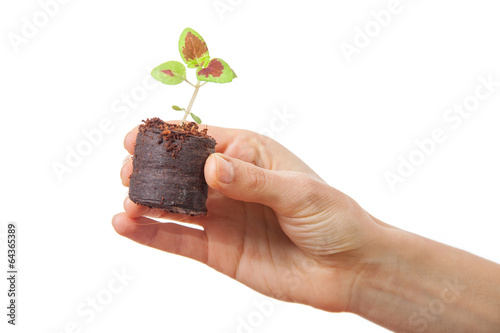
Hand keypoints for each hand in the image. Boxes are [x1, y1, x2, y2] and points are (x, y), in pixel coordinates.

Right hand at [113, 124, 382, 311]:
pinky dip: (152, 234)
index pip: (203, 142)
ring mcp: (223, 217)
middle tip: (129, 173)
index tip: (138, 138)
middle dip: (153, 171)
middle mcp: (231, 184)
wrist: (348, 269)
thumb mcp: (298, 193)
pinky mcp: (219, 249)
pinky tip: (127, 226)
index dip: (170, 139)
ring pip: (175, 206)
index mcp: (251, 156)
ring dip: (147, 202)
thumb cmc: (334, 219)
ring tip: (128, 203)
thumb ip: (252, 181)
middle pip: (181, 173)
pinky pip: (179, 240)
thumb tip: (210, 167)